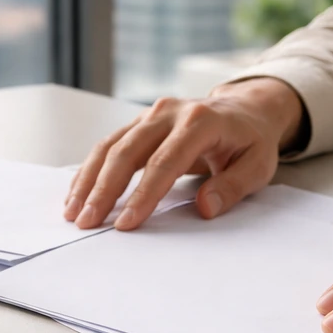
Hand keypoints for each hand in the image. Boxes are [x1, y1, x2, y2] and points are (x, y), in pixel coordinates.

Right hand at [64, 78, 306, 229]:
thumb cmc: (251, 141)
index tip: (126, 223)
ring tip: (73, 213)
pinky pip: (108, 145)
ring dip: (88, 181)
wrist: (245, 109)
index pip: (165, 162)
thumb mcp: (258, 166)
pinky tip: (77, 194)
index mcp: (200, 121)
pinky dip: (90, 171)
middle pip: (127, 152)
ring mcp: (150, 114)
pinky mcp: (139, 123)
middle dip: (104, 190)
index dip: (143, 195)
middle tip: (87, 222)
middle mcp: (169, 112)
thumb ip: (233, 186)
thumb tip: (205, 207)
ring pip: (110, 147)